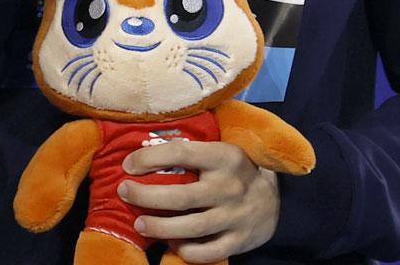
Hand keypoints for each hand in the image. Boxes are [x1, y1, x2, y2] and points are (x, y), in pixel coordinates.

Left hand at [118, 140, 280, 261]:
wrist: (275, 200)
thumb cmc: (233, 171)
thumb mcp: (220, 151)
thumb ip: (190, 150)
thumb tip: (142, 148)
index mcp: (225, 157)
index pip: (181, 153)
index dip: (149, 158)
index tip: (128, 165)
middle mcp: (231, 187)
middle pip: (181, 196)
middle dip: (145, 195)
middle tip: (124, 192)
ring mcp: (236, 216)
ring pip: (192, 227)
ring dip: (160, 227)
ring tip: (140, 224)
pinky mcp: (240, 240)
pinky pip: (208, 251)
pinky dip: (186, 250)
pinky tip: (172, 243)